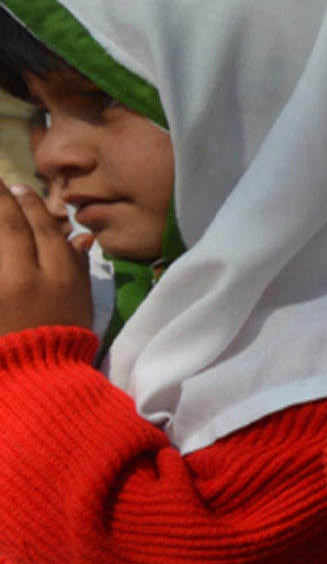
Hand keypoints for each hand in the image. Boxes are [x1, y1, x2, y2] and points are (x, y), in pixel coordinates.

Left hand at [0, 186, 93, 336]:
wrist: (37, 375)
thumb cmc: (63, 335)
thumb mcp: (79, 300)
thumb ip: (78, 266)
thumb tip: (80, 237)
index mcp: (59, 276)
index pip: (43, 229)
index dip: (29, 205)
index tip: (16, 188)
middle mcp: (28, 278)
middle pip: (13, 231)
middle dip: (3, 204)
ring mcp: (2, 291)